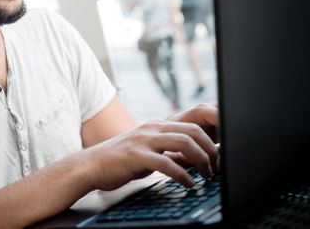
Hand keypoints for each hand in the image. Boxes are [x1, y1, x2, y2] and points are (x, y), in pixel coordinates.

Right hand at [83, 106, 218, 190]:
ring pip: (183, 143)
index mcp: (157, 126)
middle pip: (192, 132)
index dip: (210, 141)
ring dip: (201, 161)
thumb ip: (167, 151)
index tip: (217, 158)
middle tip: (216, 168)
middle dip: (210, 150)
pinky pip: (166, 163)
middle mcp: (152, 128)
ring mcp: (144, 140)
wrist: (91, 165)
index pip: (192, 126)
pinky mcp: (136, 155)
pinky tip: (188, 184)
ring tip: (206, 176)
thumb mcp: (147, 151)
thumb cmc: (120, 161)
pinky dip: (182, 175)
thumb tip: (192, 161)